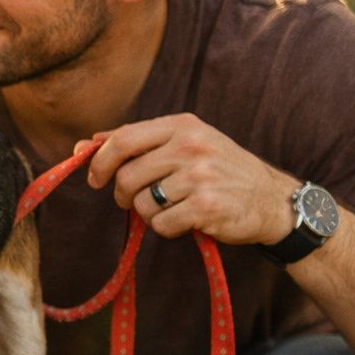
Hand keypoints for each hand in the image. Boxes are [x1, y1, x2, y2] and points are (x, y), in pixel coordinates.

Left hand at [79, 113, 298, 245]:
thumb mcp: (185, 144)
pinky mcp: (206, 207)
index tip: (95, 179)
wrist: (271, 200)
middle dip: (123, 195)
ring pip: (142, 203)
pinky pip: (162, 224)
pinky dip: (168, 228)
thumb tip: (83, 145)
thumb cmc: (220, 171)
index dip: (99, 162)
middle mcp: (191, 146)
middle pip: (126, 176)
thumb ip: (136, 142)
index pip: (123, 140)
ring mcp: (200, 176)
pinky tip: (187, 221)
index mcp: (182, 126)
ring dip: (149, 214)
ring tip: (172, 208)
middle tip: (137, 201)